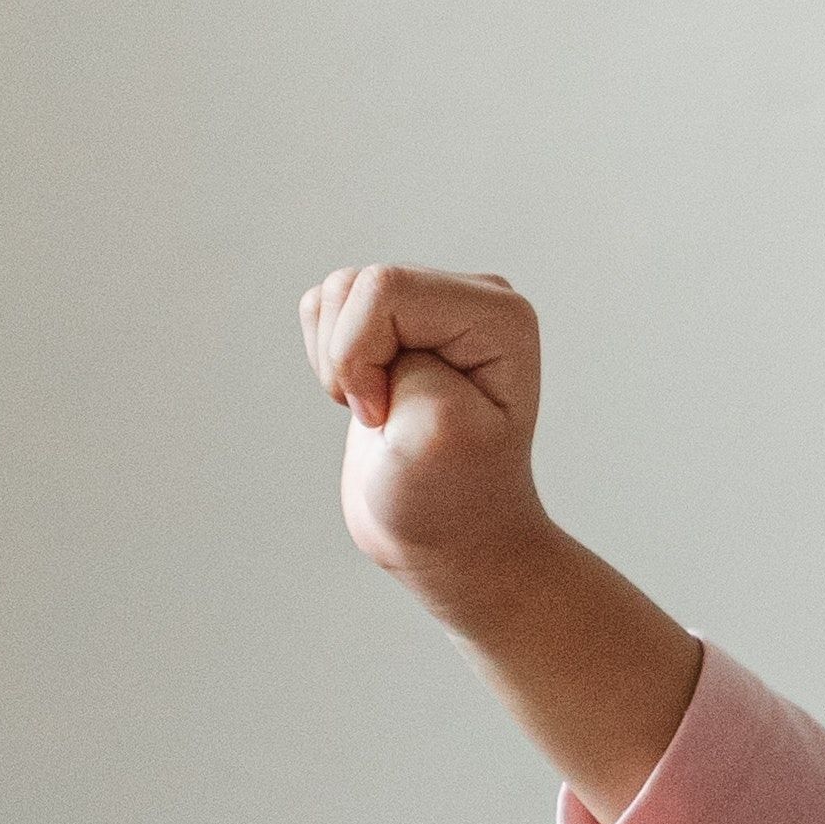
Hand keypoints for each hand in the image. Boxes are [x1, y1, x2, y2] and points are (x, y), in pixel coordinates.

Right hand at [300, 262, 559, 589]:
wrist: (449, 538)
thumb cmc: (450, 499)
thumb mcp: (437, 436)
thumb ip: (414, 368)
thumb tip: (386, 329)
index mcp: (500, 315)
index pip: (384, 289)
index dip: (361, 356)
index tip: (388, 416)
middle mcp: (475, 298)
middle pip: (355, 286)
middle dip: (345, 358)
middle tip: (384, 417)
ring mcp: (434, 310)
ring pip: (335, 294)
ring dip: (334, 361)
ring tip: (379, 410)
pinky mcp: (396, 326)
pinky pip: (324, 310)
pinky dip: (328, 360)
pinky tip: (368, 399)